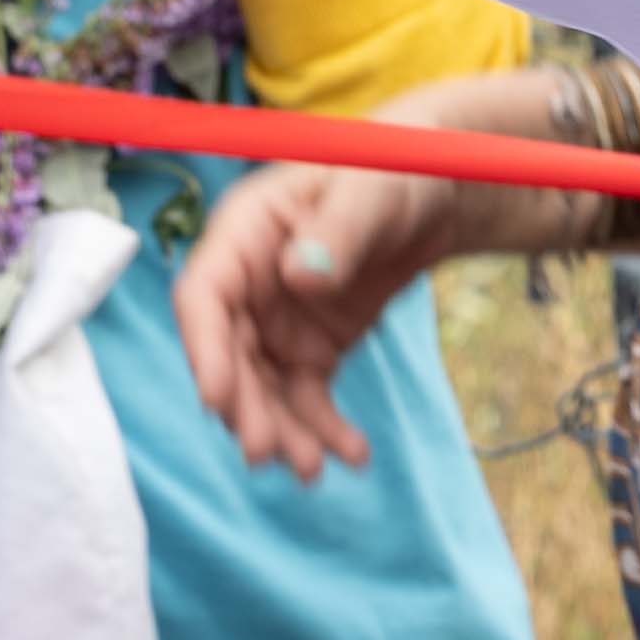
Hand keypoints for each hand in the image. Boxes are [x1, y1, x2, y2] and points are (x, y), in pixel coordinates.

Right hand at [173, 154, 462, 477]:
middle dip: (244, 408)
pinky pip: (306, 399)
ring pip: (262, 391)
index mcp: (245, 233)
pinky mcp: (310, 351)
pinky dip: (324, 430)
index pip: (203, 295)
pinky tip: (354, 454)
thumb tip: (301, 276)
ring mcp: (276, 324)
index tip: (215, 400)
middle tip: (266, 452)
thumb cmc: (395, 169)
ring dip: (282, 432)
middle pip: (227, 356)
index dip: (203, 349)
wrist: (436, 192)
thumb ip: (338, 229)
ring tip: (315, 469)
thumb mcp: (372, 190)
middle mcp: (249, 285)